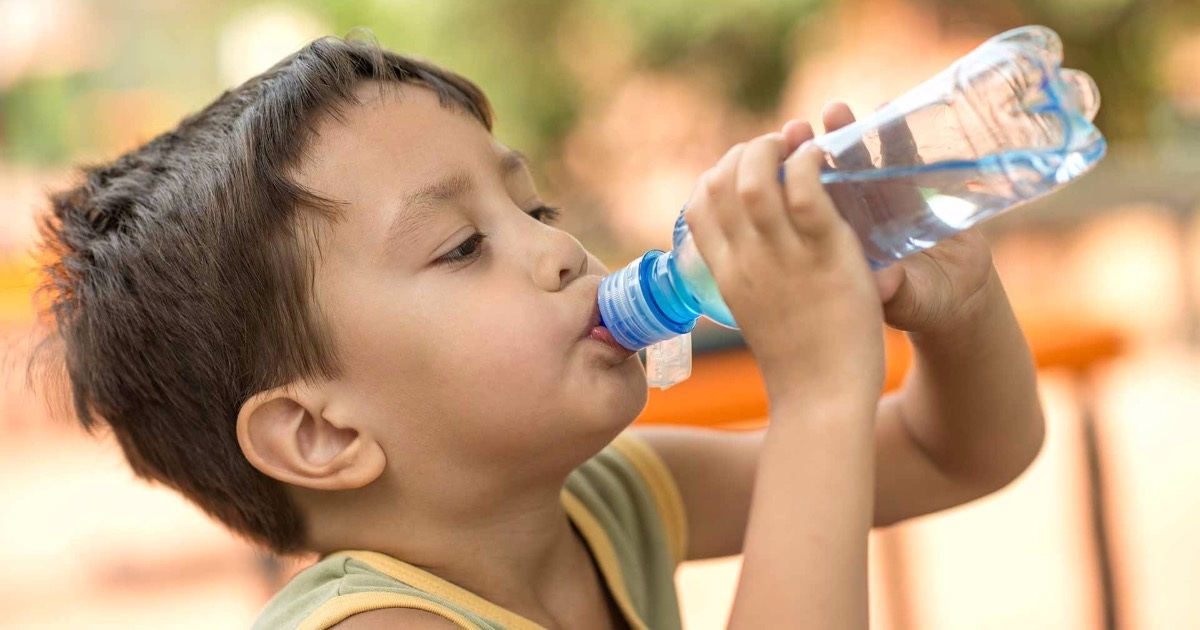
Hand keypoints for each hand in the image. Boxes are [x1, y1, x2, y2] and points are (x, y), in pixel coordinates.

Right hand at [683, 127, 884, 404]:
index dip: (716, 174)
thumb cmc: (797, 364)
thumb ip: (748, 280)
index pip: (698, 206)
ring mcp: (782, 258)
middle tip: (776, 148)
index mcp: (725, 274)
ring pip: (757, 179)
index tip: (742, 168)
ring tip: (797, 143)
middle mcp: (745, 261)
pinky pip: (806, 192)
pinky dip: (809, 163)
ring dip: (774, 148)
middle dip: (745, 151)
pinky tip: (822, 157)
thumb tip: (747, 259)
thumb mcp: (755, 314)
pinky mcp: (825, 256)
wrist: (822, 399)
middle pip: (721, 183)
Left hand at [814, 102, 995, 334]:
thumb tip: (884, 284)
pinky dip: (897, 136)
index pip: (806, 209)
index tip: (776, 168)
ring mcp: (886, 201)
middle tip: (796, 128)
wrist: (959, 297)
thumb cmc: (924, 302)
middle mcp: (856, 218)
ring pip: (861, 162)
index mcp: (837, 244)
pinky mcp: (919, 190)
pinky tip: (887, 112)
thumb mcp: (907, 301)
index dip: (791, 188)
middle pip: (827, 179)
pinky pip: (905, 159)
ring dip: (849, 135)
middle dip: (810, 152)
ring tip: (834, 110)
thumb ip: (896, 291)